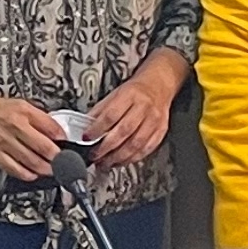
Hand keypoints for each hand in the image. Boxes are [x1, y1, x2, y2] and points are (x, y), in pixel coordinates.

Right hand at [0, 74, 64, 183]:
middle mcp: (15, 126)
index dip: (62, 138)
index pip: (51, 126)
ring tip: (52, 171)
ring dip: (45, 168)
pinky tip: (32, 175)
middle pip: (44, 147)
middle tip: (64, 163)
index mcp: (22, 111)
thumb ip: (35, 117)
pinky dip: (26, 174)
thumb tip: (52, 130)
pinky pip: (14, 168)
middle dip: (57, 158)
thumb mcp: (16, 103)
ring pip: (31, 160)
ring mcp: (4, 141)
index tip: (68, 145)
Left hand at [81, 53, 186, 170]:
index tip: (87, 138)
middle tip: (95, 155)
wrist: (158, 85)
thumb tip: (86, 126)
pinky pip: (146, 149)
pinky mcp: (161, 131)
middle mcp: (144, 107)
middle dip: (106, 148)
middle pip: (123, 132)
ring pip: (136, 144)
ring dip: (118, 157)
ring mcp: (154, 120)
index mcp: (130, 95)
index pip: (110, 115)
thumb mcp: (114, 94)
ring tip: (106, 163)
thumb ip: (100, 110)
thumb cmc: (135, 91)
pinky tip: (122, 161)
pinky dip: (132, 158)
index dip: (97, 129)